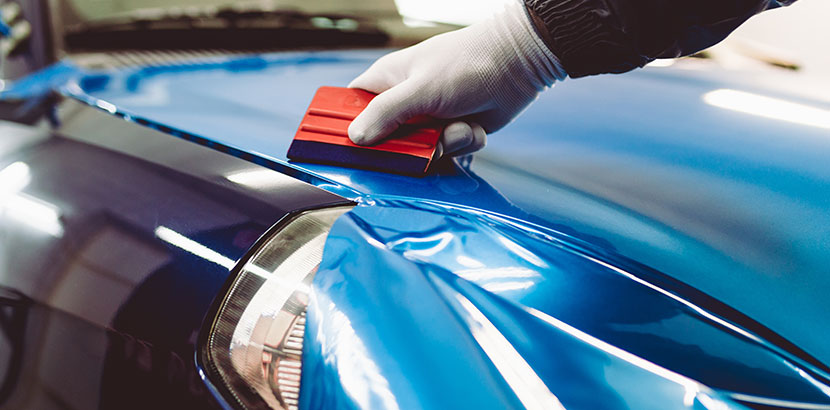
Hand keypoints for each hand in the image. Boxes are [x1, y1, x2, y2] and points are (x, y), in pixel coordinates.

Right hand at [348, 1, 565, 156]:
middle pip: (385, 142)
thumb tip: (356, 138)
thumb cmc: (466, 63)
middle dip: (407, 148)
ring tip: (456, 125)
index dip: (346, 130)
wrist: (517, 65)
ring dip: (441, 146)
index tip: (349, 151)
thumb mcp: (419, 90)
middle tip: (419, 141)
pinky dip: (463, 144)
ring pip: (419, 153)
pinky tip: (472, 126)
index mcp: (386, 82)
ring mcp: (428, 119)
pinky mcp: (452, 131)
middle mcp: (404, 103)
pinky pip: (447, 153)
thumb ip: (385, 114)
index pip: (350, 109)